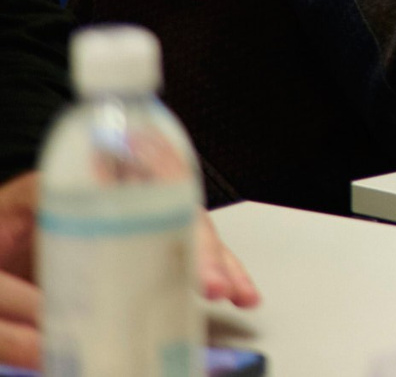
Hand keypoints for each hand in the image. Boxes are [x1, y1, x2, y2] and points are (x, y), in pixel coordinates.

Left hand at [0, 172, 257, 362]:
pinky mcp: (111, 248)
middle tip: (214, 284)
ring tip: (235, 294)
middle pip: (166, 202)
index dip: (164, 216)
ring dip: (212, 259)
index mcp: (58, 187)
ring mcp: (108, 218)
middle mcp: (95, 194)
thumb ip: (11, 321)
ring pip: (176, 225)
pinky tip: (219, 297)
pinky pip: (164, 251)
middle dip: (201, 244)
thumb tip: (56, 351)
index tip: (180, 254)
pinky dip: (195, 272)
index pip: (129, 182)